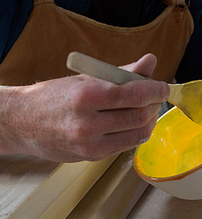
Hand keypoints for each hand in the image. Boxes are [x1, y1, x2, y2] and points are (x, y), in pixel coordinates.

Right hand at [0, 54, 167, 161]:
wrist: (23, 122)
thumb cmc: (55, 96)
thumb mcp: (87, 77)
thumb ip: (122, 72)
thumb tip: (150, 62)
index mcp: (86, 96)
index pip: (135, 94)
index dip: (156, 90)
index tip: (163, 86)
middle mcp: (88, 123)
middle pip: (140, 116)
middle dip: (155, 105)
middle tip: (155, 97)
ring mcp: (90, 144)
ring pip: (138, 135)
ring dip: (149, 121)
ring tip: (146, 110)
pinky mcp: (92, 157)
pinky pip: (126, 145)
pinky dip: (136, 133)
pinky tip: (131, 123)